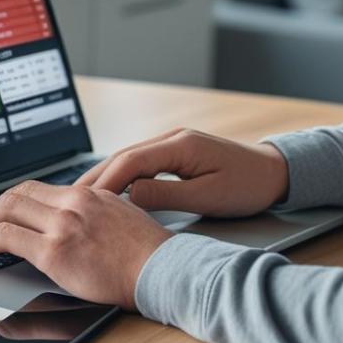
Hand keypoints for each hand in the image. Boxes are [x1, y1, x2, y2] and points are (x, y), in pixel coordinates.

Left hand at [0, 181, 171, 309]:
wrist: (163, 270)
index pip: (39, 188)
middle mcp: (74, 201)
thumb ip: (94, 215)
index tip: (1, 213)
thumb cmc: (149, 255)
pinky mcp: (55, 250)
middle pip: (18, 193)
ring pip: (7, 210)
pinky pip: (6, 238)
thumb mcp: (120, 219)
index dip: (12, 200)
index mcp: (90, 194)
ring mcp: (63, 223)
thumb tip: (72, 228)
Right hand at [75, 128, 289, 217]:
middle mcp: (173, 138)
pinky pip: (141, 163)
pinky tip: (109, 192)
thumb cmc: (248, 186)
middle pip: (123, 156)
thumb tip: (129, 196)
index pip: (130, 161)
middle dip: (95, 179)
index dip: (104, 183)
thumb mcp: (208, 197)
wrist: (275, 173)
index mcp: (181, 145)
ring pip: (129, 158)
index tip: (84, 203)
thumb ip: (166, 196)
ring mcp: (174, 143)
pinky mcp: (177, 153)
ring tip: (79, 199)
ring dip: (105, 177)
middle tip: (66, 201)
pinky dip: (121, 177)